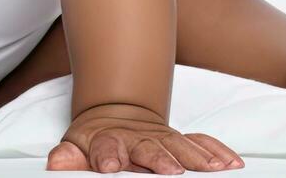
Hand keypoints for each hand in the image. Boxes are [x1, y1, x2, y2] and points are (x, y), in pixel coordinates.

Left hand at [47, 103, 243, 172]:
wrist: (116, 114)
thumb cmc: (96, 140)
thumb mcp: (75, 147)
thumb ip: (68, 158)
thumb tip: (55, 163)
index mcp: (109, 139)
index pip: (106, 146)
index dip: (106, 155)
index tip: (109, 165)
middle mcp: (139, 137)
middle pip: (150, 147)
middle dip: (161, 159)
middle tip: (172, 171)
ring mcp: (162, 137)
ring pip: (181, 146)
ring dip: (198, 158)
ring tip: (212, 170)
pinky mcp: (179, 140)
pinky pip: (201, 143)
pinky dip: (216, 151)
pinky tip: (230, 163)